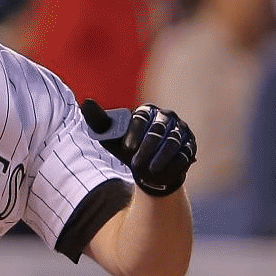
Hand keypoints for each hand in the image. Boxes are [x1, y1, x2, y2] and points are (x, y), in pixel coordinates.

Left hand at [81, 100, 195, 195]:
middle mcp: (167, 117)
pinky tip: (164, 173)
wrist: (146, 166)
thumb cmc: (126, 147)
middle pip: (158, 130)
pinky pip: (184, 153)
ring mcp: (180, 130)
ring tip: (149, 170)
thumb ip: (98, 120)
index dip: (134, 133)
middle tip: (135, 164)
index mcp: (147, 111)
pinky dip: (174, 164)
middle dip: (147, 148)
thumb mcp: (110, 136)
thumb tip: (86, 102)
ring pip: (173, 142)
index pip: (142, 117)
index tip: (127, 148)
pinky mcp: (189, 145)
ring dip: (160, 157)